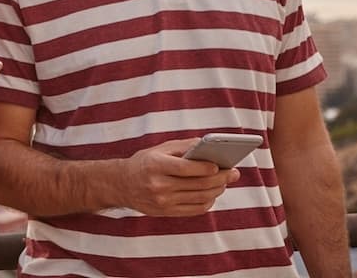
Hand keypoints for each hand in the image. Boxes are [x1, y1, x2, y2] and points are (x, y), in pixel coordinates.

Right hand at [120, 138, 238, 215]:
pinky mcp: (167, 212)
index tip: (221, 164)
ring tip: (225, 182)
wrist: (122, 185)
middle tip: (233, 173)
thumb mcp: (158, 149)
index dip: (206, 167)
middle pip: (198, 184)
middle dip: (220, 178)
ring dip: (217, 190)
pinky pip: (195, 209)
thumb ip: (182, 146)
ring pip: (200, 197)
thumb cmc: (144, 163)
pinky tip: (212, 194)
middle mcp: (159, 185)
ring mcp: (163, 201)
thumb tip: (207, 145)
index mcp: (156, 165)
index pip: (186, 168)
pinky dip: (208, 201)